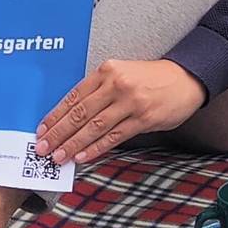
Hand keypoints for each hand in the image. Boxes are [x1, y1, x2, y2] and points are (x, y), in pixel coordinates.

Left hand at [36, 59, 207, 165]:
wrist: (185, 78)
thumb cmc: (150, 78)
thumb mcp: (122, 73)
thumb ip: (99, 90)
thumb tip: (73, 117)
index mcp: (107, 71)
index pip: (74, 96)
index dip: (55, 116)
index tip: (42, 130)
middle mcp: (116, 85)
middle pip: (80, 113)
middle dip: (58, 133)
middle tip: (43, 147)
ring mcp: (130, 102)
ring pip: (94, 127)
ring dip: (74, 144)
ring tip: (59, 156)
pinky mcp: (143, 119)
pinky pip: (114, 137)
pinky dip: (96, 148)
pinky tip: (83, 156)